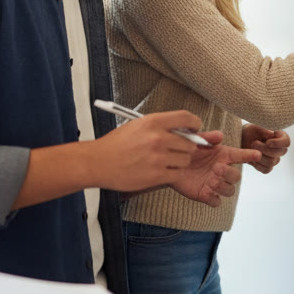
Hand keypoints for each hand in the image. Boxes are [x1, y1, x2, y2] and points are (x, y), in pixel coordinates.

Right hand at [91, 110, 209, 192]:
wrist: (98, 162)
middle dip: (186, 147)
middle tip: (177, 150)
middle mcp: (158, 138)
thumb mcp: (137, 125)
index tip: (194, 129)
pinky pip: (177, 174)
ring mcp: (158, 158)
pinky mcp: (156, 175)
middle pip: (190, 143)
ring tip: (166, 161)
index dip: (195, 123)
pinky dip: (173, 174)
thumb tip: (181, 129)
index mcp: (153, 122)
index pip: (187, 118)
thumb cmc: (115, 145)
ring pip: (185, 160)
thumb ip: (159, 126)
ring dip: (179, 162)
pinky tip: (162, 171)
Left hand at [169, 130, 262, 206]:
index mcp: (223, 155)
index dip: (250, 155)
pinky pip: (216, 202)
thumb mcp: (195, 140)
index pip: (241, 155)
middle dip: (229, 174)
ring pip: (229, 190)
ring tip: (210, 180)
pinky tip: (206, 191)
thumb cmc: (185, 148)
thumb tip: (220, 135)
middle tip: (216, 168)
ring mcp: (214, 184)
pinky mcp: (205, 195)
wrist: (168, 162)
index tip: (257, 154)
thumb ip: (207, 137)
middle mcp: (222, 170)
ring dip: (223, 186)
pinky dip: (214, 198)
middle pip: (236, 176)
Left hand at [241, 124, 289, 173]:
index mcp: (280, 137)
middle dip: (264, 149)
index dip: (278, 143)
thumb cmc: (249, 132)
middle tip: (254, 143)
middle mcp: (280, 149)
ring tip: (251, 149)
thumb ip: (262, 129)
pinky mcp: (267, 167)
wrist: (241, 141)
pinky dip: (257, 164)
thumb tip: (271, 133)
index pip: (286, 142)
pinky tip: (251, 158)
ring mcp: (274, 159)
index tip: (267, 142)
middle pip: (279, 153)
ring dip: (259, 156)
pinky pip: (266, 169)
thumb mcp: (253, 127)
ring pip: (272, 162)